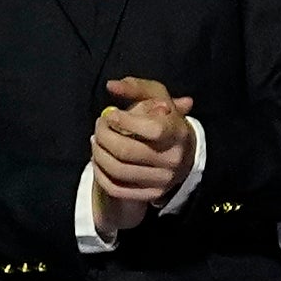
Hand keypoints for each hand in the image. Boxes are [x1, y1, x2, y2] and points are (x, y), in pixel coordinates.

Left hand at [90, 75, 192, 219]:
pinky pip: (117, 188)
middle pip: (127, 151)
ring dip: (98, 154)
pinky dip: (101, 174)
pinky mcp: (151, 194)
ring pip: (118, 171)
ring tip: (96, 141)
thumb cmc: (166, 120)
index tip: (112, 114)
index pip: (151, 130)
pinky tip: (98, 160)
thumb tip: (111, 86)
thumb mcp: (158, 98)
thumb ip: (136, 88)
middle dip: (104, 136)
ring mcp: (162, 180)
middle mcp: (173, 159)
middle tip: (98, 126)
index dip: (125, 121)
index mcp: (178, 133)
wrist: (183, 154)